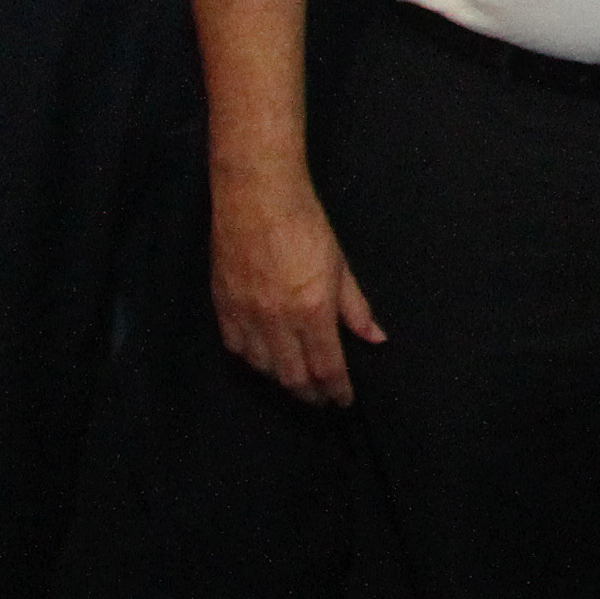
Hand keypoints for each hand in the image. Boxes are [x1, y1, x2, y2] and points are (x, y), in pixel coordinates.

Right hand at [212, 164, 380, 407]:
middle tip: (322, 398)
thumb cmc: (306, 225)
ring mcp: (246, 315)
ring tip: (296, 380)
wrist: (256, 197)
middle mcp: (277, 321)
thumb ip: (356, 308)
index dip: (337, 390)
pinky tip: (263, 359)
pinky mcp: (223, 306)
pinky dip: (252, 360)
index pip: (327, 367)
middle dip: (311, 393)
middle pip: (293, 376)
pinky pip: (236, 347)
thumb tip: (376, 339)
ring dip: (282, 379)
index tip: (344, 401)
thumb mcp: (340, 266)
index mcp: (312, 311)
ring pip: (263, 367)